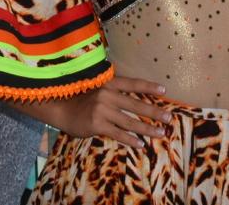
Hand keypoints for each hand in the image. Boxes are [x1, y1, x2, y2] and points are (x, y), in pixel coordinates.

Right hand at [9, 76, 171, 148]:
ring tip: (160, 133)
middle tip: (169, 117)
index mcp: (108, 83)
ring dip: (147, 128)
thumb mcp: (96, 87)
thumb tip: (131, 92)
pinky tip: (140, 145)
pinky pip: (118, 133)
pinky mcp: (97, 124)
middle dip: (154, 111)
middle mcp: (107, 94)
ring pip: (130, 121)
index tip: (164, 90)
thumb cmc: (80, 97)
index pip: (133, 83)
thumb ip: (112, 89)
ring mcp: (102, 110)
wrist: (60, 108)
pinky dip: (130, 140)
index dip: (149, 86)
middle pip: (136, 104)